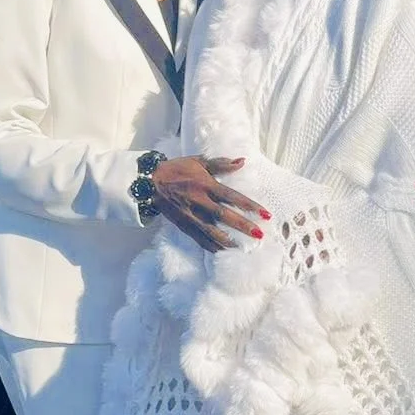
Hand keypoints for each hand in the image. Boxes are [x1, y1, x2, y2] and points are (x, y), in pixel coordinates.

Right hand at [153, 156, 267, 252]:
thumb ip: (221, 164)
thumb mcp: (198, 162)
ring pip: (212, 231)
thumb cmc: (177, 170)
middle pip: (225, 216)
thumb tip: (242, 161)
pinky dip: (211, 246)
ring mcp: (191, 215)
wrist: (150, 183)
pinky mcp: (184, 225)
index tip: (265, 214)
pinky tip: (222, 252)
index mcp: (206, 185)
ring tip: (243, 248)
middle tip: (259, 234)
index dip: (250, 206)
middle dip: (242, 226)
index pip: (232, 196)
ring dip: (228, 240)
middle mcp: (200, 201)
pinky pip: (199, 238)